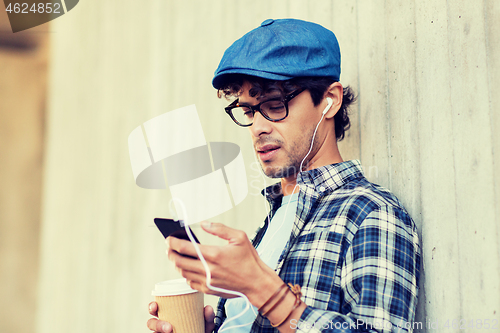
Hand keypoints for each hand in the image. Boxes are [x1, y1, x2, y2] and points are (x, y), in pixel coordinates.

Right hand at [147, 301, 215, 332]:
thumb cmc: (200, 328)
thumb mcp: (205, 323)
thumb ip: (207, 317)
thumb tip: (207, 308)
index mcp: (169, 314)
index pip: (155, 309)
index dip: (152, 306)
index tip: (155, 306)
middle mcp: (163, 325)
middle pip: (151, 323)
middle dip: (156, 324)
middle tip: (169, 328)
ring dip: (160, 331)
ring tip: (170, 332)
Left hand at [166, 222, 282, 307]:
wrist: (256, 283)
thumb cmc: (249, 260)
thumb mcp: (239, 237)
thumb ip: (220, 229)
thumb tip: (203, 224)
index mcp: (214, 254)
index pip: (185, 247)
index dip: (173, 242)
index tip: (169, 238)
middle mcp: (208, 269)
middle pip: (179, 261)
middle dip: (171, 253)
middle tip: (169, 248)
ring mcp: (207, 281)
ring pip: (183, 272)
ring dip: (177, 264)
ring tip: (177, 257)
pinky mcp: (208, 290)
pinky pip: (190, 282)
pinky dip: (186, 275)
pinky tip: (189, 269)